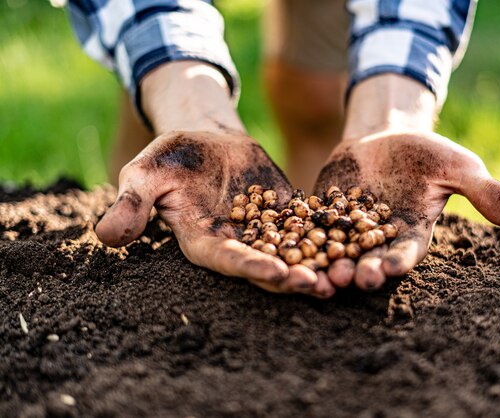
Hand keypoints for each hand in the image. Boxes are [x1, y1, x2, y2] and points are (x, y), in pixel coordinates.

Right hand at [96, 130, 334, 297]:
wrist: (206, 136)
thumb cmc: (171, 154)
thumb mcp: (146, 172)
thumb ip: (132, 203)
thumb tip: (106, 237)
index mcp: (203, 240)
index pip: (228, 260)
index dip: (251, 268)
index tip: (278, 275)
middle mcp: (237, 242)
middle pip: (267, 265)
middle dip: (293, 277)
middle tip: (322, 287)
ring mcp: (264, 230)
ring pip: (294, 251)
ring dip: (318, 264)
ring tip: (345, 275)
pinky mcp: (285, 213)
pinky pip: (310, 225)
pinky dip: (330, 234)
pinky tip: (356, 239)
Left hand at [314, 130, 499, 289]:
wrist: (387, 137)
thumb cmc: (428, 153)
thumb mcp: (459, 167)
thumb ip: (484, 192)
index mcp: (411, 234)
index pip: (404, 253)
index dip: (396, 262)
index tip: (386, 270)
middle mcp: (377, 239)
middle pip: (367, 259)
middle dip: (358, 271)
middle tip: (346, 280)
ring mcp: (347, 229)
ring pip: (335, 250)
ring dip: (325, 263)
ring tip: (314, 274)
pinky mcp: (322, 213)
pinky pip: (308, 225)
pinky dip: (299, 234)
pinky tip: (284, 241)